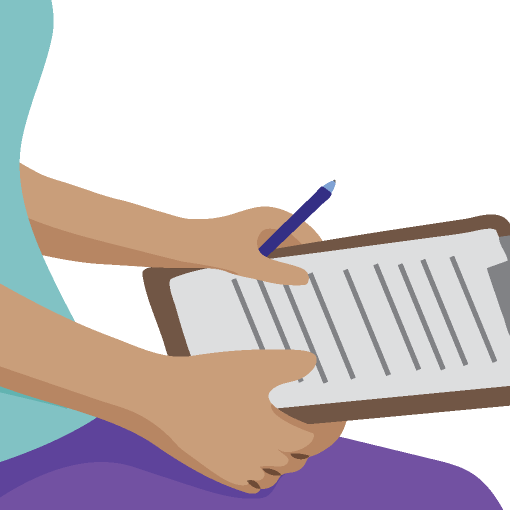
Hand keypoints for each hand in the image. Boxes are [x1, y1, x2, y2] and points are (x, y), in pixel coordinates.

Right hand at [129, 348, 332, 493]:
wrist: (158, 398)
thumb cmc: (205, 379)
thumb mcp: (251, 365)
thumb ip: (288, 364)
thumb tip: (312, 363)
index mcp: (277, 433)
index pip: (312, 442)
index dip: (320, 431)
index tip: (322, 421)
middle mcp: (263, 457)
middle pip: (296, 461)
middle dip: (300, 446)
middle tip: (299, 427)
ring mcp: (241, 470)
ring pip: (275, 474)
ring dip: (280, 462)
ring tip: (277, 441)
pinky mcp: (221, 475)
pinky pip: (252, 484)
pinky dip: (259, 474)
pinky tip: (255, 456)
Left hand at [173, 211, 324, 284]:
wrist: (180, 244)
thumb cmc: (211, 246)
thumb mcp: (248, 264)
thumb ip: (278, 273)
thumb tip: (304, 279)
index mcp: (273, 217)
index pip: (308, 234)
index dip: (319, 253)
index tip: (328, 273)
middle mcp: (268, 222)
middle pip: (298, 244)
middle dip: (305, 263)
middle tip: (315, 287)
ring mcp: (259, 233)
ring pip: (284, 253)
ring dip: (288, 269)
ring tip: (296, 292)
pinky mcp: (249, 244)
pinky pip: (270, 258)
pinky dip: (274, 271)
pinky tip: (274, 289)